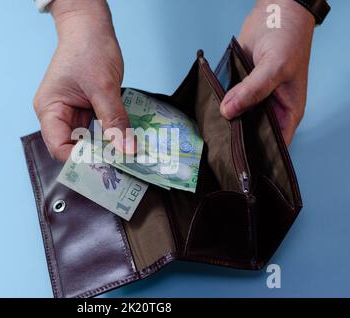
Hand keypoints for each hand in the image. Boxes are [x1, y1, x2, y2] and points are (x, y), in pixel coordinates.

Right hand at [34, 0, 130, 160]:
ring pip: (86, 142)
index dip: (80, 161)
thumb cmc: (88, 48)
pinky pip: (96, 131)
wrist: (90, 28)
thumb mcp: (104, 87)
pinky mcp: (85, 111)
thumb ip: (115, 120)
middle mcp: (57, 116)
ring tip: (125, 159)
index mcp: (49, 110)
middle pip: (72, 148)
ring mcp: (71, 114)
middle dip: (95, 158)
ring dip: (104, 149)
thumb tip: (127, 150)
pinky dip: (109, 137)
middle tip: (120, 167)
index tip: (107, 167)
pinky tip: (123, 143)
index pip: (59, 147)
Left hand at [220, 0, 314, 144]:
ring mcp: (253, 99)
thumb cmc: (289, 38)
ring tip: (208, 134)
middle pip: (251, 134)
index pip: (274, 145)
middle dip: (236, 140)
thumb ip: (253, 90)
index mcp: (287, 112)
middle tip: (216, 148)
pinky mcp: (239, 88)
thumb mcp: (275, 66)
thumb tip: (229, 111)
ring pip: (237, 118)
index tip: (238, 163)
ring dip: (225, 123)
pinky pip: (228, 102)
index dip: (259, 156)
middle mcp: (270, 109)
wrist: (275, 11)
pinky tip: (207, 113)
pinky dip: (219, 106)